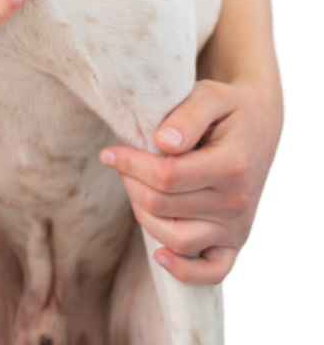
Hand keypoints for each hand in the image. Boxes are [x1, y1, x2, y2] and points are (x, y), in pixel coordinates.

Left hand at [100, 78, 280, 282]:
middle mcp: (237, 202)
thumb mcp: (210, 95)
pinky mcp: (234, 242)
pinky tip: (159, 254)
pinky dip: (184, 270)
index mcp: (232, 166)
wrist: (257, 126)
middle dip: (130, 182)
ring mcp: (237, 227)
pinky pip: (211, 272)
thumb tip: (164, 143)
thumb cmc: (226, 109)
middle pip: (162, 205)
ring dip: (143, 214)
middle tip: (121, 162)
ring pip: (175, 239)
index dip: (129, 164)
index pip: (165, 176)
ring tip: (136, 188)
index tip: (108, 152)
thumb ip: (188, 115)